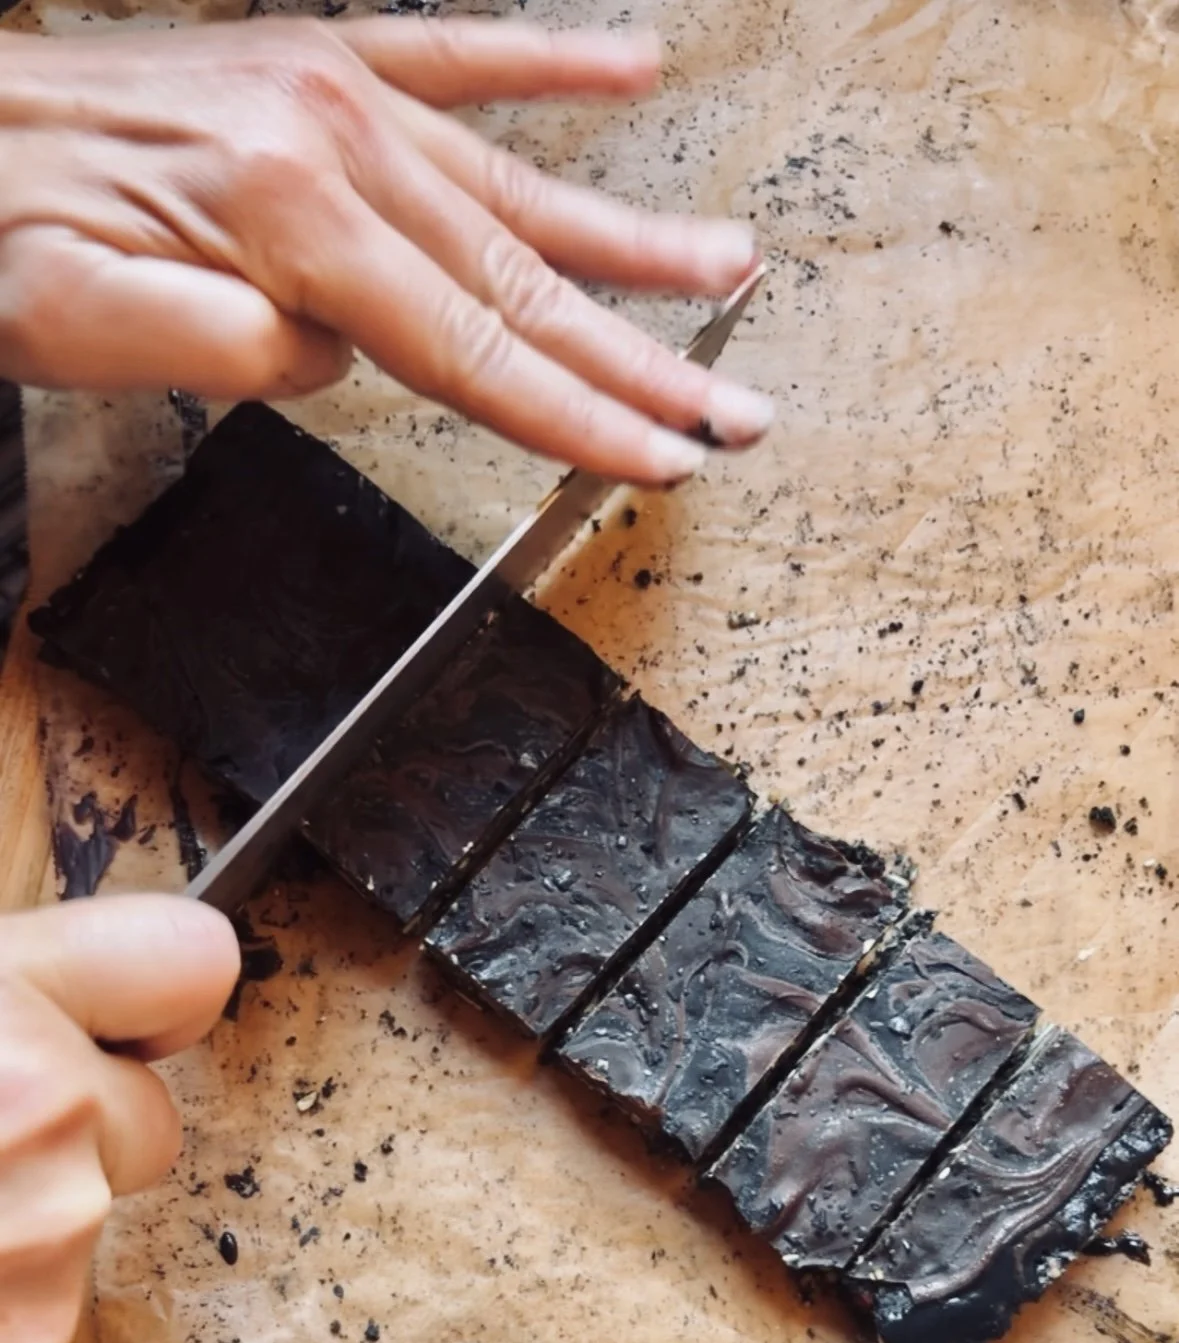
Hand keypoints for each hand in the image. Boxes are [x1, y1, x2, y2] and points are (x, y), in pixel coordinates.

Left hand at [0, 20, 770, 482]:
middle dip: (641, 358)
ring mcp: (331, 86)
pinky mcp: (315, 59)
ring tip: (731, 264)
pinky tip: (632, 65)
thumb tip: (333, 357)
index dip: (578, 416)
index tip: (665, 457)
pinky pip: (455, 57)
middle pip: (519, 280)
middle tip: (738, 407)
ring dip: (630, 237)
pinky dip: (549, 63)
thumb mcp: (79, 325)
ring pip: (514, 183)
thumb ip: (229, 350)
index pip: (469, 350)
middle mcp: (332, 136)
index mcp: (287, 215)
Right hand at [0, 894, 238, 1342]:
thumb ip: (12, 994)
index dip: (146, 998)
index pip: (193, 959)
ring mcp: (42, 1250)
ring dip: (9, 1237)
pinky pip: (27, 1324)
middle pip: (145, 1122)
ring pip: (80, 1232)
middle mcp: (46, 1115)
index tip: (108, 1023)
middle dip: (69, 1139)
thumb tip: (58, 1001)